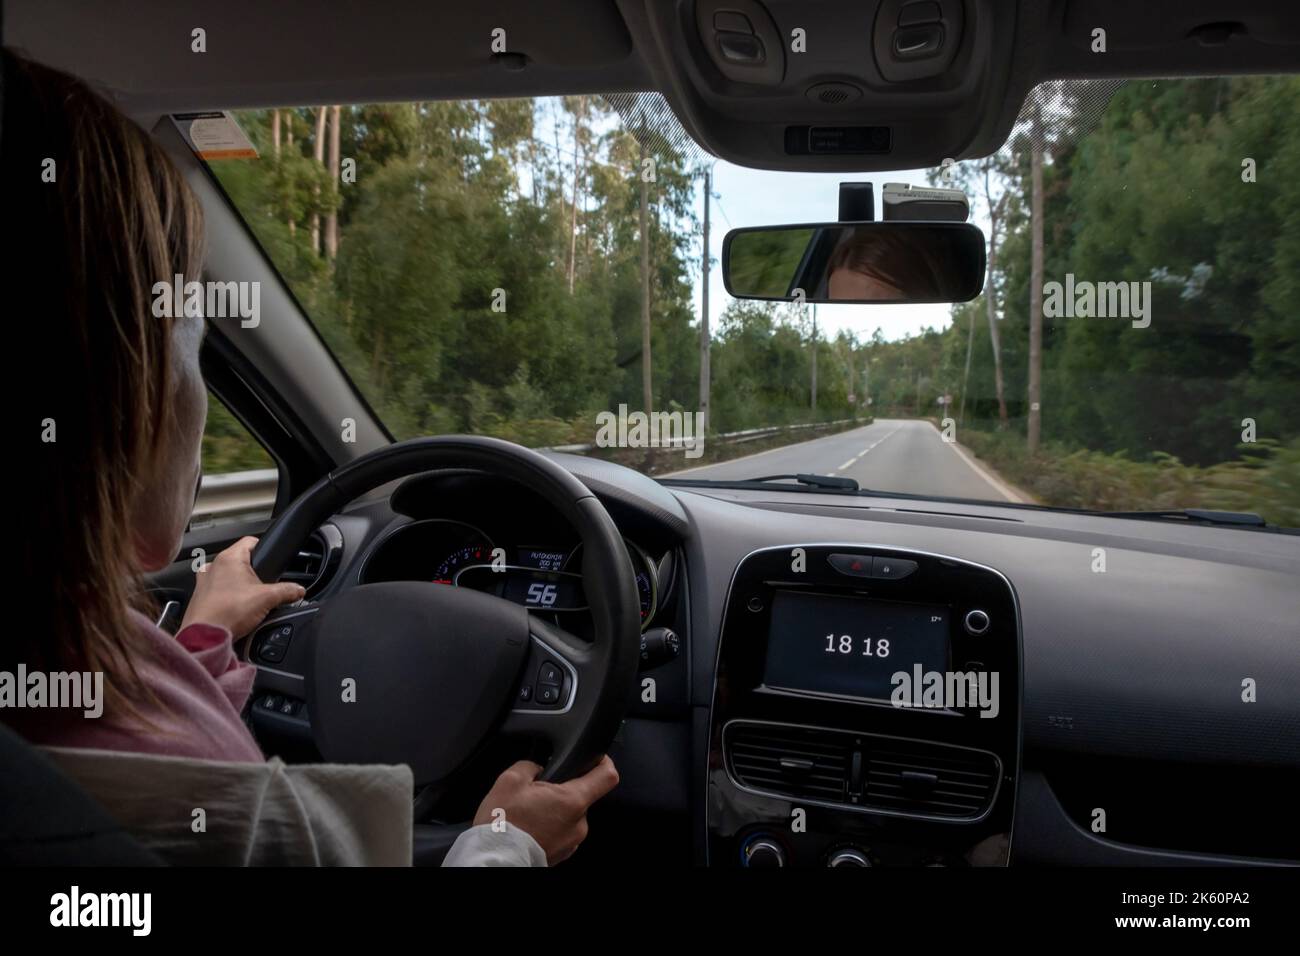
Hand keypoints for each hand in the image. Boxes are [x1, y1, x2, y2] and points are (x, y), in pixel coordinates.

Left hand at [180, 536, 305, 637]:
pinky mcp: (199, 595)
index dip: (264, 547)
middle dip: (253, 571)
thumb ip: (287, 591)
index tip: (270, 557)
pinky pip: (217, 588)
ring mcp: (204, 580)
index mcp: (229, 558)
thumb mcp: (267, 599)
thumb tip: (298, 590)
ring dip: (239, 583)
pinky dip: (227, 595)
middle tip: (262, 585)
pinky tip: (236, 608)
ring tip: (248, 598)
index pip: (251, 541)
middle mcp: (213, 565)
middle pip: (240, 560)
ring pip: (228, 574)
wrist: (206, 635)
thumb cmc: (228, 613)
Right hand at [472, 755, 618, 864]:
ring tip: (528, 813)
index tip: (595, 757)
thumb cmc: (502, 824)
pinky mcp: (562, 853)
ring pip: (569, 815)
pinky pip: (561, 832)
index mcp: (572, 801)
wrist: (494, 859)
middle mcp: (579, 824)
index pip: (607, 776)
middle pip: (582, 796)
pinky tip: (530, 828)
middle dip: (561, 790)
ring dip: (554, 810)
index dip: (603, 761)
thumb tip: (537, 767)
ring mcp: (572, 842)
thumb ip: (530, 765)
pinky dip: (549, 826)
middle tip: (537, 793)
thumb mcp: (510, 780)